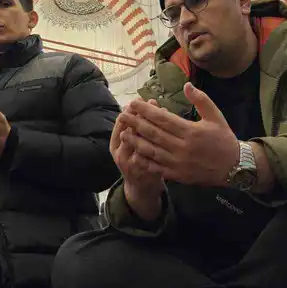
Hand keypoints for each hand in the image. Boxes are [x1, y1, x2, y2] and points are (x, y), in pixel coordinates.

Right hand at [111, 100, 164, 221]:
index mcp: (115, 144)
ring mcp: (133, 165)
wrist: (140, 188)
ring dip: (153, 128)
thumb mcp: (128, 143)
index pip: (120, 122)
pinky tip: (172, 136)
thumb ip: (134, 125)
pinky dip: (163, 146)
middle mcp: (121, 154)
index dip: (132, 109)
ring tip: (165, 115)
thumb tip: (143, 101)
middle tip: (155, 102)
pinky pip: (154, 157)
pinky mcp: (147, 173)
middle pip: (131, 131)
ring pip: (142, 144)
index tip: (143, 99)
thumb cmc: (136, 158)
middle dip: (143, 115)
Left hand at [119, 83, 240, 187]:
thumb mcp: (216, 116)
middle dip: (136, 123)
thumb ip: (201, 99)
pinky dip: (144, 160)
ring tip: (123, 133)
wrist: (234, 168)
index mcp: (191, 131)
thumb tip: (186, 84)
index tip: (134, 103)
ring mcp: (178, 163)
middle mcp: (182, 147)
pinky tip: (135, 153)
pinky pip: (157, 167)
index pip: (163, 119)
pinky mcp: (178, 175)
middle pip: (153, 134)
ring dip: (136, 142)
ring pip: (152, 151)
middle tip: (123, 115)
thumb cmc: (224, 139)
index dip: (146, 110)